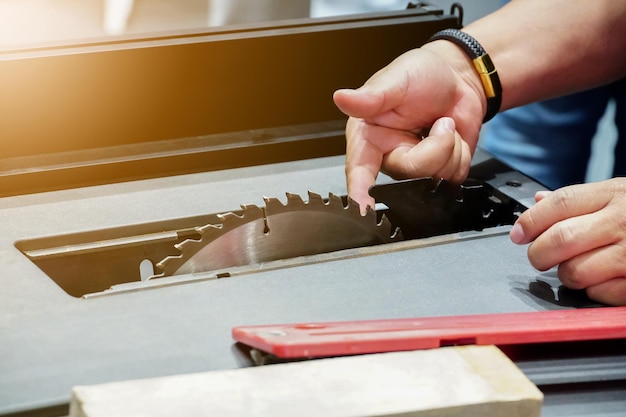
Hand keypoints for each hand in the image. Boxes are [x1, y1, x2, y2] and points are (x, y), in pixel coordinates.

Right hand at [333, 43, 484, 209]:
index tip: (363, 208)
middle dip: (434, 148)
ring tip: (441, 125)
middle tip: (438, 122)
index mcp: (368, 137)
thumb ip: (371, 97)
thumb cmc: (421, 75)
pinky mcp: (439, 171)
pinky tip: (451, 137)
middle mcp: (389, 156)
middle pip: (410, 173)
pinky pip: (455, 176)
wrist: (458, 78)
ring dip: (451, 147)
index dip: (360, 193)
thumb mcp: (396, 80)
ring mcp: (415, 167)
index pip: (359, 172)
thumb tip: (342, 98)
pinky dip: (462, 154)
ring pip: (436, 177)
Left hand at [510, 178, 625, 304]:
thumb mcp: (620, 193)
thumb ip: (579, 201)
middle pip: (560, 239)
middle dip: (539, 253)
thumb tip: (536, 202)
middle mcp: (624, 221)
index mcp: (615, 194)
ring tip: (577, 268)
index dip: (529, 221)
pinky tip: (604, 279)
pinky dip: (593, 291)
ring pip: (575, 272)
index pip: (558, 203)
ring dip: (566, 275)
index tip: (517, 234)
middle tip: (539, 257)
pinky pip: (600, 294)